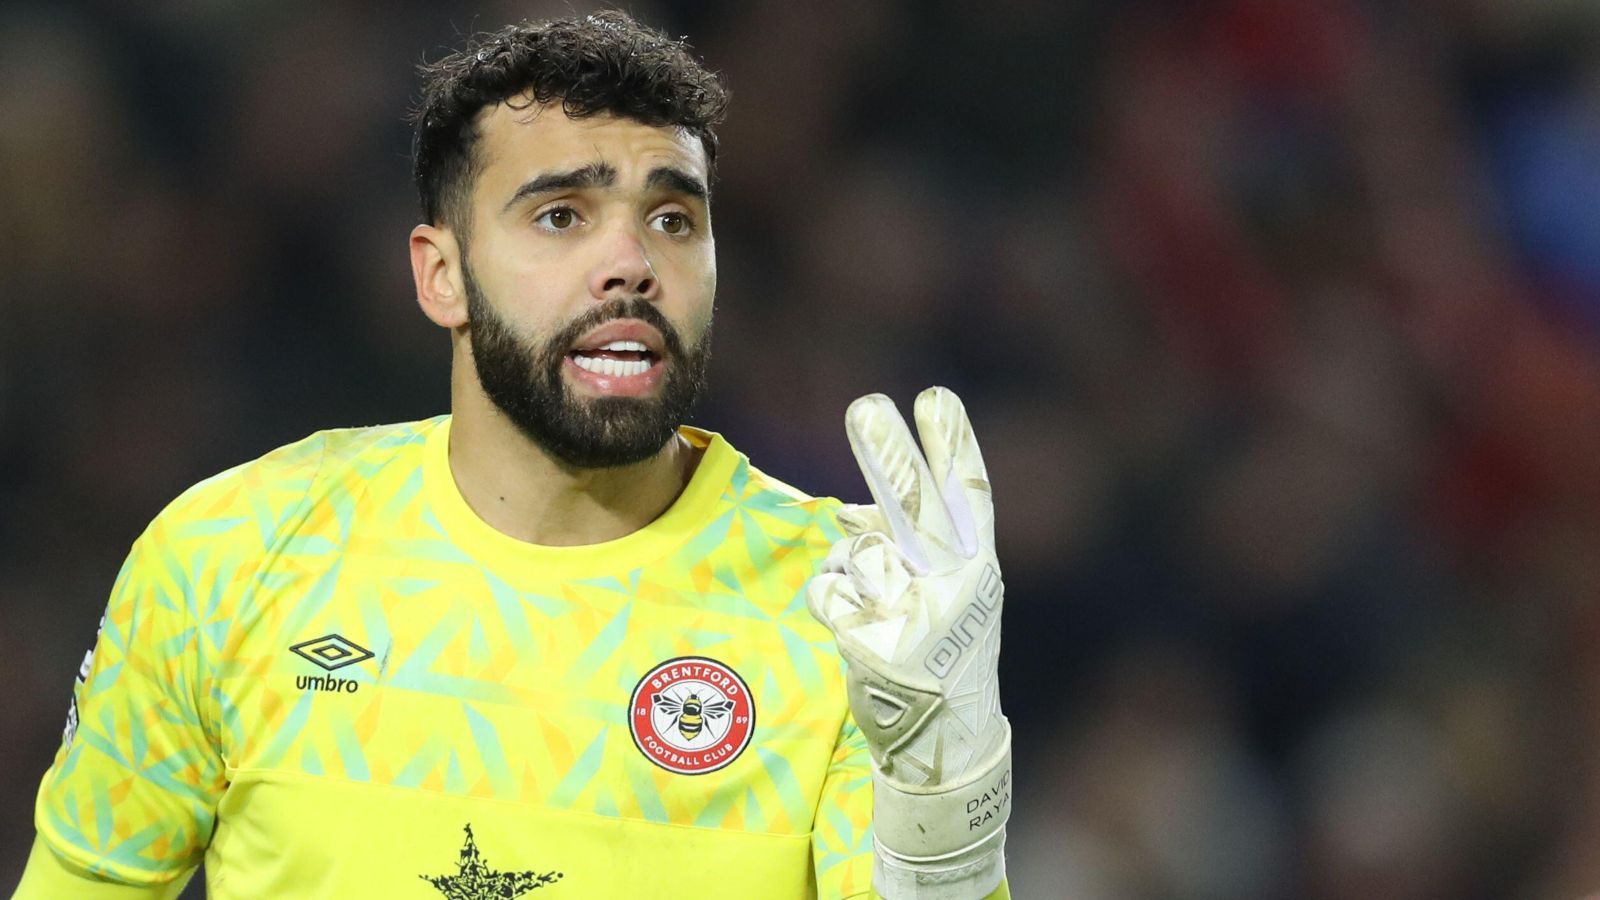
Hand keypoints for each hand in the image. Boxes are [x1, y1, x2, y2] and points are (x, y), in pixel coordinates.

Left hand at [808, 387, 1010, 877]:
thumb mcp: (943, 592)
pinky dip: (831, 598)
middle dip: (890, 453)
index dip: (953, 445)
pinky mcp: (877, 646)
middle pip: (916, 508)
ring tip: (877, 600)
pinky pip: (829, 589)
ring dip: (852, 566)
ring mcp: (918, 618)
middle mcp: (956, 588)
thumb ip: (907, 546)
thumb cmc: (940, 650)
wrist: (944, 742)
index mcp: (978, 566)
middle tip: (867, 405)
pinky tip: (857, 625)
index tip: (934, 398)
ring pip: (858, 551)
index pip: (968, 495)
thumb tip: (849, 513)